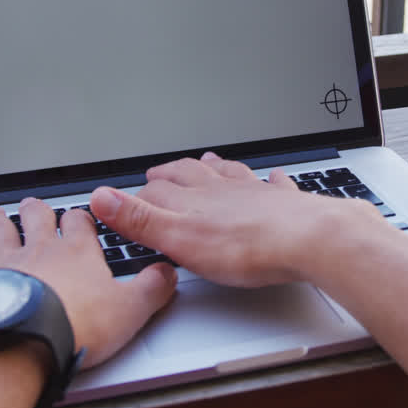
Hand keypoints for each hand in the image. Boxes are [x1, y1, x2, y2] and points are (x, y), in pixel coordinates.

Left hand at [0, 197, 176, 367]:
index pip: (82, 223)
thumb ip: (154, 288)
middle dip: (37, 210)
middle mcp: (40, 251)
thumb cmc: (78, 326)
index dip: (83, 219)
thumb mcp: (132, 309)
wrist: (29, 342)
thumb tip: (168, 273)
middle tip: (35, 205)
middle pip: (38, 219)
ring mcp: (6, 265)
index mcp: (78, 253)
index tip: (83, 218)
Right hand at [88, 152, 386, 287]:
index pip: (157, 192)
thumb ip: (140, 220)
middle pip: (192, 175)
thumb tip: (100, 199)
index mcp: (194, 199)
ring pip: (230, 174)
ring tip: (207, 161)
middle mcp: (223, 189)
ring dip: (216, 168)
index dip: (138, 197)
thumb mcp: (179, 239)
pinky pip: (276, 185)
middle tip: (160, 172)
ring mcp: (256, 193)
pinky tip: (273, 176)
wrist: (307, 240)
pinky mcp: (287, 204)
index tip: (124, 198)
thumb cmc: (246, 246)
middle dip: (173, 174)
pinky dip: (271, 180)